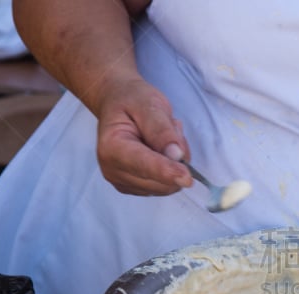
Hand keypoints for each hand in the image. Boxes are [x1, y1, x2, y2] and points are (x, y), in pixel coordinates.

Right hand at [94, 77, 192, 194]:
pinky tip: (162, 150)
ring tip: (164, 138)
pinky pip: (167, 186)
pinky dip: (172, 170)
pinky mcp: (135, 188)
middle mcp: (112, 169)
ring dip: (175, 164)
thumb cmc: (132, 101)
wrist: (119, 104)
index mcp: (111, 147)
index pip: (144, 165)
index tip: (187, 177)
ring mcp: (123, 182)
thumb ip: (162, 131)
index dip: (167, 172)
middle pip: (159, 181)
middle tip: (172, 130)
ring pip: (167, 186)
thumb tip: (176, 155)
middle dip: (175, 159)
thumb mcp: (149, 104)